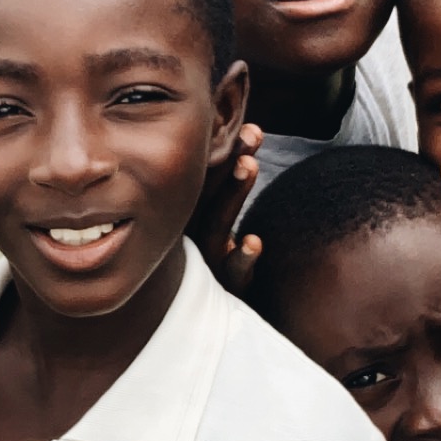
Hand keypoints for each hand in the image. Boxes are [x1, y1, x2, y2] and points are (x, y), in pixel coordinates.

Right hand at [188, 123, 262, 294]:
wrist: (191, 317)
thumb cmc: (206, 257)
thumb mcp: (208, 220)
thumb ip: (217, 183)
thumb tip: (242, 133)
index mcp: (185, 215)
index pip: (199, 178)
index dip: (218, 150)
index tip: (241, 123)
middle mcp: (190, 234)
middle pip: (208, 192)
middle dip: (229, 160)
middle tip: (249, 134)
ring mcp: (205, 260)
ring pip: (217, 224)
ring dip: (233, 194)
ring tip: (249, 166)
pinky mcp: (223, 287)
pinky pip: (232, 274)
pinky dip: (242, 259)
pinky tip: (254, 243)